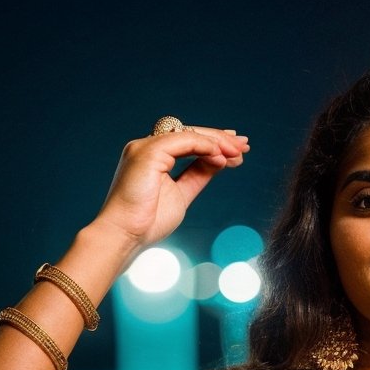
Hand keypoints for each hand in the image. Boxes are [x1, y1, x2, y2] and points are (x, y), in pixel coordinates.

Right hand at [92, 123, 249, 258]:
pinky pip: (183, 140)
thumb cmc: (146, 223)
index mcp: (154, 157)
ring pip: (189, 134)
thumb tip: (219, 162)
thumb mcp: (182, 195)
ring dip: (216, 141)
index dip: (213, 144)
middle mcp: (148, 147)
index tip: (236, 152)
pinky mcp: (149, 151)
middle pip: (190, 135)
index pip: (188, 143)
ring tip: (238, 151)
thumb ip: (198, 176)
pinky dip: (204, 146)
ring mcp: (147, 147)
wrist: (125, 235)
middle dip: (220, 139)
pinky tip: (221, 155)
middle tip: (244, 145)